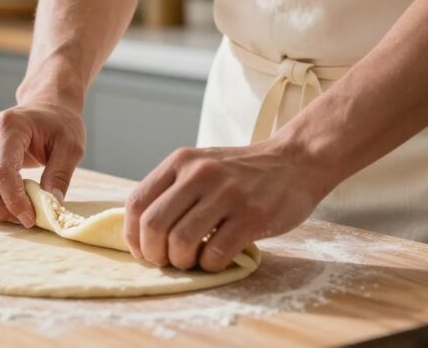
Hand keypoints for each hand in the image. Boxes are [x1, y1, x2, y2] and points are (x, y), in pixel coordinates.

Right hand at [0, 102, 85, 227]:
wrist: (46, 106)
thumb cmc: (60, 125)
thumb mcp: (71, 147)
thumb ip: (60, 175)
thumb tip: (50, 206)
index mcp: (10, 126)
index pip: (1, 171)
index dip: (13, 200)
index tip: (30, 218)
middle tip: (22, 219)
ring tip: (12, 213)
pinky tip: (1, 204)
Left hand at [124, 141, 334, 271]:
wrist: (295, 161)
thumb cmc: (241, 173)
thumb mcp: (200, 166)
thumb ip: (172, 190)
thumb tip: (141, 232)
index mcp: (181, 161)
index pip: (137, 202)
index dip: (133, 235)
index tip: (143, 250)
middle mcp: (200, 173)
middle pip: (154, 224)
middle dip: (154, 253)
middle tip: (166, 262)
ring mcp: (227, 193)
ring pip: (181, 241)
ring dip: (182, 262)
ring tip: (193, 260)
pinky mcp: (252, 216)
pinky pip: (216, 254)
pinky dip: (210, 265)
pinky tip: (217, 259)